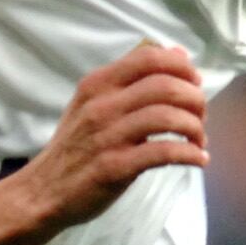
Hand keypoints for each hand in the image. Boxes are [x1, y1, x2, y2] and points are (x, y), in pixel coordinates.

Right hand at [26, 43, 208, 228]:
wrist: (44, 190)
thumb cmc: (76, 146)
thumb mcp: (93, 102)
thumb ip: (131, 79)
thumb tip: (177, 54)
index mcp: (98, 84)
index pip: (149, 58)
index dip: (183, 67)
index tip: (195, 83)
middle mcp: (102, 105)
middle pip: (165, 86)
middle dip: (195, 99)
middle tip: (201, 116)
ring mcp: (107, 136)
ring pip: (167, 117)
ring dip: (194, 128)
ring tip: (198, 141)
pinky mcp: (114, 167)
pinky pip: (163, 153)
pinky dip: (189, 154)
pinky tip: (198, 160)